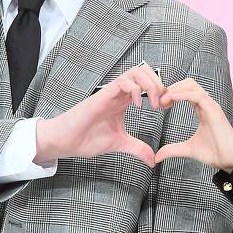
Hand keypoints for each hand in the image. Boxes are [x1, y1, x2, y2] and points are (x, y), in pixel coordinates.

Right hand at [35, 63, 164, 166]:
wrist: (66, 141)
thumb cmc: (86, 138)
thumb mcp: (120, 144)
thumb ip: (137, 148)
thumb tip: (153, 160)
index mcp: (123, 101)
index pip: (146, 83)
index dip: (161, 91)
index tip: (166, 107)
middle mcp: (118, 93)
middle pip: (144, 71)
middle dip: (159, 83)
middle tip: (162, 103)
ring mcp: (111, 93)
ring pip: (135, 71)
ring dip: (150, 84)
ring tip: (154, 102)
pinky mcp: (102, 95)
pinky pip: (122, 81)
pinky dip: (135, 89)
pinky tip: (137, 105)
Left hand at [156, 78, 232, 172]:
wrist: (230, 161)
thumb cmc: (215, 153)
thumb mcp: (188, 149)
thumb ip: (173, 149)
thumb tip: (157, 156)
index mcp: (201, 110)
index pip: (185, 91)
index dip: (171, 93)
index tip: (160, 104)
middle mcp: (206, 105)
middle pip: (188, 83)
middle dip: (171, 88)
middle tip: (159, 101)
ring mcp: (211, 106)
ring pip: (192, 86)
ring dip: (175, 89)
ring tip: (164, 100)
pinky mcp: (214, 111)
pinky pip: (198, 96)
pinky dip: (184, 94)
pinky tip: (173, 98)